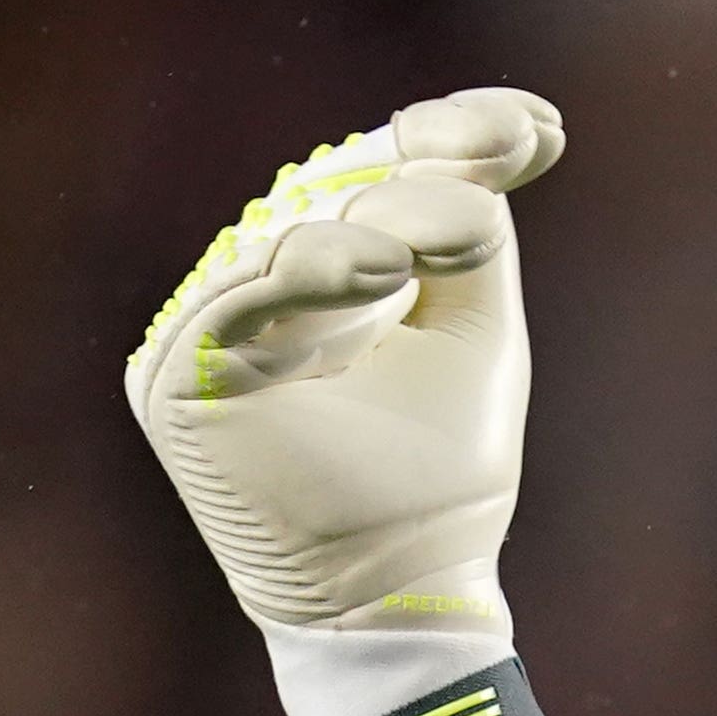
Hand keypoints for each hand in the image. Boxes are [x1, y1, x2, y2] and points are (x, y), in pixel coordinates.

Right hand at [123, 90, 562, 655]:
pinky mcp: (178, 376)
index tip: (538, 128)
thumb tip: (519, 128)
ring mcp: (218, 324)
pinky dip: (302, 281)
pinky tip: (373, 269)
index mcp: (337, 263)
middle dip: (418, 177)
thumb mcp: (475, 337)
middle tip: (487, 166)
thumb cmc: (439, 474)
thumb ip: (476, 240)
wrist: (405, 587)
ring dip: (363, 224)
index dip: (453, 136)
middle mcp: (269, 279)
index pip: (383, 172)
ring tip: (424, 244)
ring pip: (286, 238)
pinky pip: (232, 306)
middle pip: (339, 190)